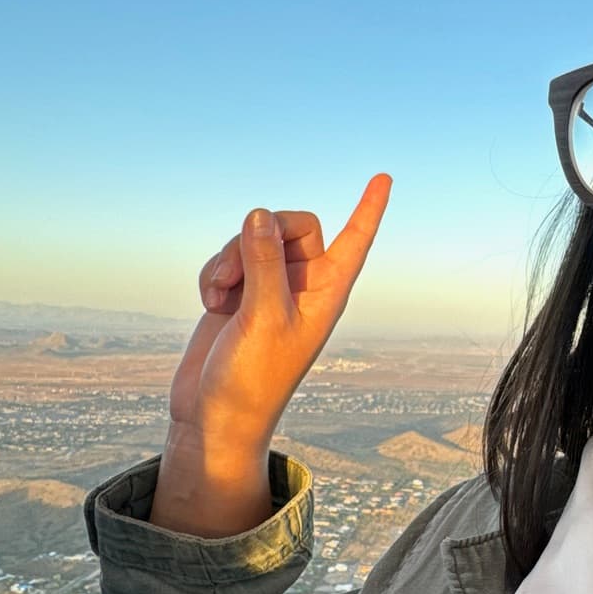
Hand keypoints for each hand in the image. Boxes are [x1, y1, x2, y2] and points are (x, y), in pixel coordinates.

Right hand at [153, 174, 390, 535]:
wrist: (216, 416)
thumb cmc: (252, 379)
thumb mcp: (262, 317)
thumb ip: (263, 261)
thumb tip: (260, 214)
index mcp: (327, 293)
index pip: (355, 240)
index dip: (369, 208)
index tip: (384, 177)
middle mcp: (303, 286)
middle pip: (292, 226)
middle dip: (259, 235)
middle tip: (236, 268)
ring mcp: (269, 288)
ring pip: (253, 238)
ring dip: (229, 257)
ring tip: (219, 293)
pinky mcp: (238, 293)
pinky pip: (226, 258)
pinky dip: (213, 272)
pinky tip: (209, 300)